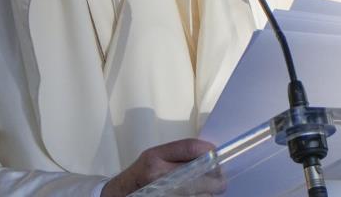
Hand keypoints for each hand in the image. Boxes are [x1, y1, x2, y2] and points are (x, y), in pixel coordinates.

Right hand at [101, 138, 219, 196]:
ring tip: (206, 192)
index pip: (189, 148)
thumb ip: (177, 154)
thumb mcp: (153, 157)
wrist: (120, 196)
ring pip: (201, 194)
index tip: (216, 155)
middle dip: (216, 179)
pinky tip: (198, 196)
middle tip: (220, 181)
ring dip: (208, 194)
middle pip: (200, 174)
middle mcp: (158, 176)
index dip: (208, 150)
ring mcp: (164, 193)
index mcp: (154, 158)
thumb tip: (208, 154)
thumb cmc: (139, 176)